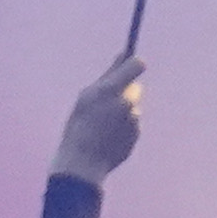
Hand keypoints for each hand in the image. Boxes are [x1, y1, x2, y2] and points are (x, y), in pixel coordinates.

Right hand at [52, 52, 146, 185]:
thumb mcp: (87, 96)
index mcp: (111, 89)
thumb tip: (124, 54)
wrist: (82, 163)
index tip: (129, 64)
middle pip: (136, 87)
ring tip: (103, 123)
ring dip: (123, 110)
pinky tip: (108, 135)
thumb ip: (108, 75)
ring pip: (133, 107)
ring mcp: (134, 120)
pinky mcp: (136, 135)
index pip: (137, 65)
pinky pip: (133, 124)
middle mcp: (126, 103)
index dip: (133, 63)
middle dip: (125, 90)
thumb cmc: (79, 125)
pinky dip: (124, 126)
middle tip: (108, 98)